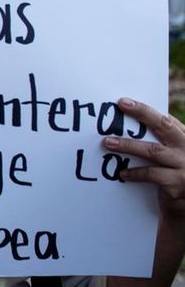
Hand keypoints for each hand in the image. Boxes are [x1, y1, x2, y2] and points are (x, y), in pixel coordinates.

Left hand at [104, 98, 184, 223]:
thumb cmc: (175, 175)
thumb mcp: (173, 155)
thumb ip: (161, 140)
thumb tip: (130, 120)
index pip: (166, 120)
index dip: (145, 110)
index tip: (124, 102)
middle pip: (164, 127)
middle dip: (142, 114)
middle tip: (121, 106)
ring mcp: (183, 166)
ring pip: (153, 151)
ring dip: (128, 145)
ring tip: (108, 143)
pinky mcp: (177, 184)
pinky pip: (151, 174)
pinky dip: (135, 173)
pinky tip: (123, 173)